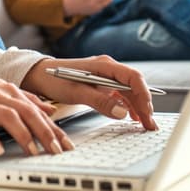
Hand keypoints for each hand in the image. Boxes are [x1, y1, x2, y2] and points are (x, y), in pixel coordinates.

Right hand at [0, 75, 73, 156]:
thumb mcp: (4, 91)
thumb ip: (27, 100)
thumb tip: (51, 110)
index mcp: (9, 90)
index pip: (36, 109)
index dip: (53, 126)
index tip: (65, 143)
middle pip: (26, 111)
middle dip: (43, 131)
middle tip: (55, 149)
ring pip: (7, 116)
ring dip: (22, 134)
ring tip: (32, 151)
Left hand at [21, 56, 157, 130]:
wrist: (39, 76)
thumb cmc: (55, 79)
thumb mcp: (77, 92)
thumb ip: (100, 101)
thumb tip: (122, 112)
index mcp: (104, 65)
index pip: (133, 77)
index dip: (143, 94)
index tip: (147, 111)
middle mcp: (108, 69)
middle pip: (134, 86)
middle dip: (144, 105)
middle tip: (149, 124)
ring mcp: (106, 77)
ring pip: (129, 92)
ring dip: (138, 107)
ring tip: (144, 124)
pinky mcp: (102, 85)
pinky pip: (120, 95)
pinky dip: (127, 106)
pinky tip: (131, 118)